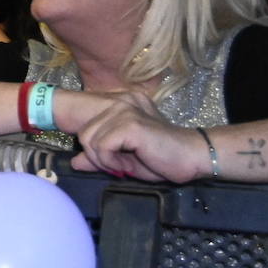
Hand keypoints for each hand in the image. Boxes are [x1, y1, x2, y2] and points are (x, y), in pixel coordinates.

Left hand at [71, 94, 204, 182]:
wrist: (193, 158)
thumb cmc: (160, 159)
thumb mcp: (122, 159)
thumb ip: (98, 157)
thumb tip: (74, 162)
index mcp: (118, 104)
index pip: (86, 125)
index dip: (92, 149)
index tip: (109, 161)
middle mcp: (119, 101)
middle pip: (83, 134)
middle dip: (96, 157)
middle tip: (119, 166)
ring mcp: (125, 110)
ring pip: (89, 140)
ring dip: (104, 160)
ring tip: (125, 165)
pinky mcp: (130, 123)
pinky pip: (102, 146)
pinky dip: (110, 161)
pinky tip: (128, 165)